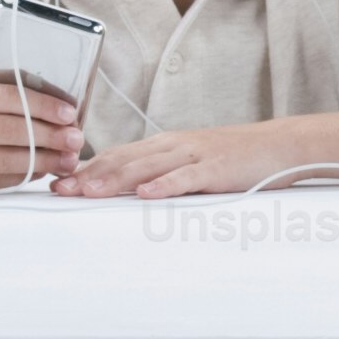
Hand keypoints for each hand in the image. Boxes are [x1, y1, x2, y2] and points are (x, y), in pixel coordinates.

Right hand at [0, 73, 81, 192]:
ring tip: (65, 160)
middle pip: (15, 133)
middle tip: (76, 140)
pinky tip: (38, 172)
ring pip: (9, 162)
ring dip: (43, 162)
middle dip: (52, 137)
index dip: (45, 106)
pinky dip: (21, 178)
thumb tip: (48, 113)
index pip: (11, 99)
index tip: (70, 113)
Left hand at [55, 122, 269, 200]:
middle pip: (124, 159)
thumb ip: (161, 171)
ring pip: (147, 166)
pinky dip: (164, 185)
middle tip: (60, 189)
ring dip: (115, 179)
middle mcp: (173, 145)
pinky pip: (186, 177)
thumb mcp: (191, 160)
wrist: (279, 145)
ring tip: (89, 191)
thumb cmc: (235, 157)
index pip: (117, 155)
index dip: (86, 168)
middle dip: (89, 175)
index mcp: (165, 144)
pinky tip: (146, 194)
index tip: (59, 182)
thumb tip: (127, 190)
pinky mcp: (216, 168)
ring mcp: (194, 154)